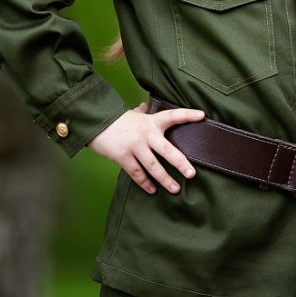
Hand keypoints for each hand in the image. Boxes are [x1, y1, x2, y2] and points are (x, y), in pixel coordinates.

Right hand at [87, 102, 204, 193]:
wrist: (94, 122)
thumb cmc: (116, 119)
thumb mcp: (131, 114)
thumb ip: (140, 112)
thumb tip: (144, 106)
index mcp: (151, 121)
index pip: (173, 115)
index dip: (188, 115)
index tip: (202, 116)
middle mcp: (146, 134)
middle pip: (168, 150)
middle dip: (181, 163)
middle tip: (191, 174)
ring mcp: (134, 146)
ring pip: (154, 167)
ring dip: (165, 179)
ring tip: (175, 189)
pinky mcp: (123, 157)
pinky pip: (137, 173)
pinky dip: (145, 182)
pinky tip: (152, 190)